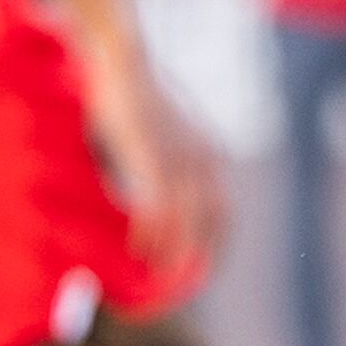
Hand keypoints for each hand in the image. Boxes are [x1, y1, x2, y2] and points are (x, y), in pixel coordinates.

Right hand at [83, 47, 228, 284]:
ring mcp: (178, 157)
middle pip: (213, 220)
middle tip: (179, 285)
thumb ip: (159, 165)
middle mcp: (201, 158)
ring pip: (187, 218)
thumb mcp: (157, 135)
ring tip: (159, 275)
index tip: (198, 270)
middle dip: (200, 257)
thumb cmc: (134, 97)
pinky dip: (152, 231)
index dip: (213, 244)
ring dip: (174, 252)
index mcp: (205, 155)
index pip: (221, 211)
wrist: (124, 60)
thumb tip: (149, 192)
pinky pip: (158, 204)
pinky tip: (139, 248)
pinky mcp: (152, 154)